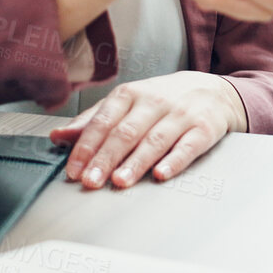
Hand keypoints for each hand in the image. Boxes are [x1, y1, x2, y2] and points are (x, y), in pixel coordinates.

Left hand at [47, 71, 243, 188]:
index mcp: (129, 94)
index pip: (103, 121)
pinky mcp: (204, 128)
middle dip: (105, 158)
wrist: (214, 91)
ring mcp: (180, 114)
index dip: (86, 146)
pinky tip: (160, 174)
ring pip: (154, 140)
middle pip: (125, 132)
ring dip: (135, 162)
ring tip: (120, 181)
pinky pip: (187, 146)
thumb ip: (93, 121)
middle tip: (91, 181)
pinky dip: (173, 161)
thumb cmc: (162, 101)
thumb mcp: (127, 103)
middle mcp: (154, 101)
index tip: (74, 170)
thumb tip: (58, 136)